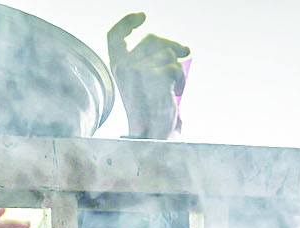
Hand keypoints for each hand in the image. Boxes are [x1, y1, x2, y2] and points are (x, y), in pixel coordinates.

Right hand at [107, 13, 189, 139]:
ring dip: (176, 69)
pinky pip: (174, 67)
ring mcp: (137, 71)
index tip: (142, 16)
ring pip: (167, 54)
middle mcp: (122, 67)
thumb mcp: (145, 83)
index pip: (115, 36)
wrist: (151, 138)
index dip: (127, 22)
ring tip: (172, 87)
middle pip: (151, 40)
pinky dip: (179, 79)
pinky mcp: (154, 77)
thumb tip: (182, 48)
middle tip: (184, 53)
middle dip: (171, 44)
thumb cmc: (150, 113)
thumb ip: (151, 62)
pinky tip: (175, 92)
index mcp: (115, 68)